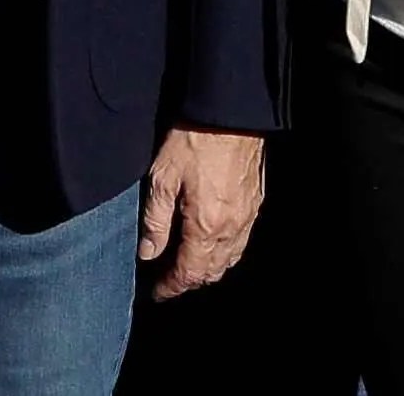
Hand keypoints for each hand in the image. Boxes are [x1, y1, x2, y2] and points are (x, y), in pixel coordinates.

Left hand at [138, 126, 264, 297]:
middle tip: (168, 279)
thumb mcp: (163, 178)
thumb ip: (155, 220)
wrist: (231, 111)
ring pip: (230, 259)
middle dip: (189, 281)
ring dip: (209, 268)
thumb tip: (148, 253)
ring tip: (188, 264)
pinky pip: (241, 240)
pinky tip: (212, 241)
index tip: (157, 293)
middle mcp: (231, 228)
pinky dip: (226, 251)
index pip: (188, 274)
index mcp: (206, 226)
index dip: (171, 287)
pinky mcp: (255, 201)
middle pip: (212, 272)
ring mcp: (247, 216)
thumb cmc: (195, 139)